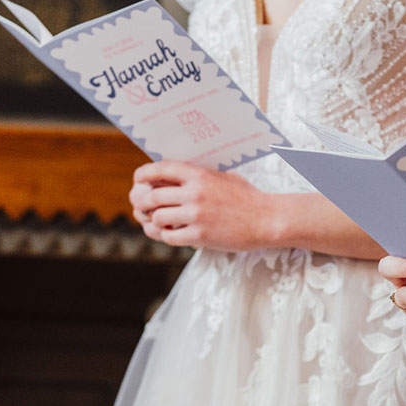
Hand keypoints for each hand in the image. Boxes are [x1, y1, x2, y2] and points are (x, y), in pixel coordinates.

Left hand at [130, 161, 282, 250]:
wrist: (266, 219)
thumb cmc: (246, 197)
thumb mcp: (223, 177)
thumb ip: (197, 175)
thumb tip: (170, 175)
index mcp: (199, 175)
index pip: (160, 169)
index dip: (143, 175)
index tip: (138, 180)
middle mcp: (194, 194)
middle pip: (152, 196)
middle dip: (143, 202)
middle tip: (144, 207)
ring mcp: (196, 216)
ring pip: (157, 217)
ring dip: (155, 221)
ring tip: (160, 222)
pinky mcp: (199, 236)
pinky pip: (169, 236)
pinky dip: (166, 235)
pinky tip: (172, 233)